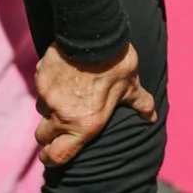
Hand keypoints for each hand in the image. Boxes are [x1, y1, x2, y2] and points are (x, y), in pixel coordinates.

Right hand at [33, 42, 155, 167]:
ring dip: (50, 109)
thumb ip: (140, 104)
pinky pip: (41, 88)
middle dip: (48, 135)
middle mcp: (62, 115)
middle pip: (43, 136)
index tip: (50, 156)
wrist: (93, 34)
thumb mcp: (131, 85)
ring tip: (64, 97)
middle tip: (56, 128)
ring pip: (42, 111)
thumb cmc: (116, 64)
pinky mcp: (40, 77)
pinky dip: (48, 86)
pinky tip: (62, 76)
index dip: (51, 158)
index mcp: (84, 125)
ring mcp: (49, 96)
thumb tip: (152, 116)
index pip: (57, 156)